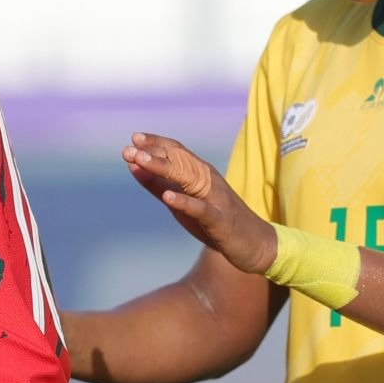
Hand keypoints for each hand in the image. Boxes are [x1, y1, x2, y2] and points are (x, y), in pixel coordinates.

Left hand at [123, 132, 277, 274]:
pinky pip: (201, 209)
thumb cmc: (214, 222)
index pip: (177, 152)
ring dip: (163, 168)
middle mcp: (208, 180)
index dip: (156, 143)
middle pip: (179, 161)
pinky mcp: (220, 220)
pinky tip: (167, 197)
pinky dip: (185, 202)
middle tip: (128, 149)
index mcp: (200, 174)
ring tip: (140, 161)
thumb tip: (132, 165)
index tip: (134, 137)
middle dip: (153, 154)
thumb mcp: (181, 202)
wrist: (254, 245)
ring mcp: (216, 199)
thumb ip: (157, 185)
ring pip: (188, 178)